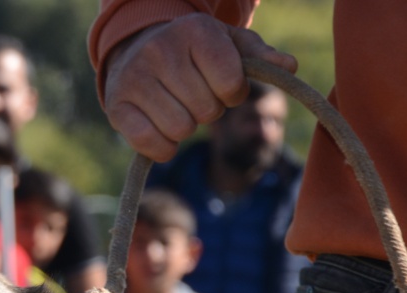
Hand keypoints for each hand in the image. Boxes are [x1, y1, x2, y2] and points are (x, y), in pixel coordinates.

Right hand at [103, 14, 295, 160]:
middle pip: (206, 110)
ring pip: (180, 129)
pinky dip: (163, 147)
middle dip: (208, 110)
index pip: (231, 84)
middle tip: (195, 96)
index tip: (223, 86)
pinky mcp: (116, 107)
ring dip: (186, 127)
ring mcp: (134, 78)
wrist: (136, 49)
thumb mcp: (228, 44)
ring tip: (177, 108)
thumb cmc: (193, 50)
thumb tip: (290, 67)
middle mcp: (160, 50)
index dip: (233, 93)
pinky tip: (161, 131)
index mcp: (195, 31)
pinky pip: (150, 143)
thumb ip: (260, 57)